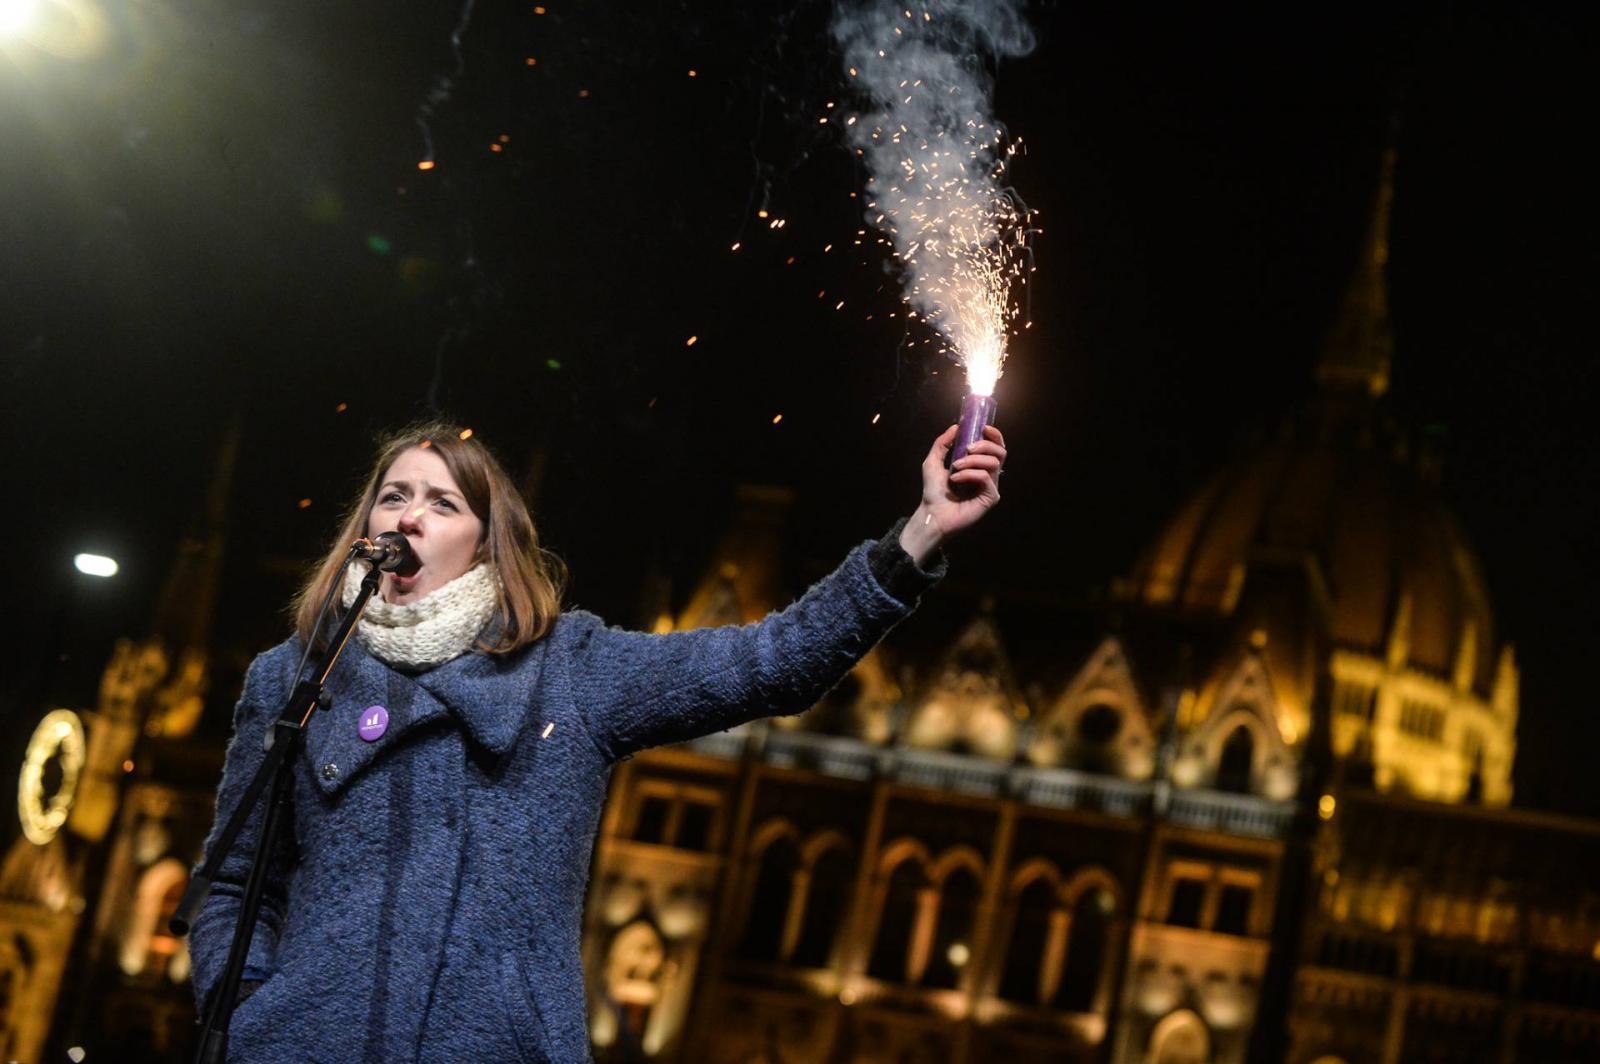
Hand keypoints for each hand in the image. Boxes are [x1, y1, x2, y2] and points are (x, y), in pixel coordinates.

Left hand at [898, 424, 1006, 565]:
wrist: (932, 513)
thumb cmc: (934, 491)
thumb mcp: (933, 461)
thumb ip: (943, 443)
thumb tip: (956, 427)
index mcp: (979, 465)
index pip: (996, 447)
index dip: (995, 435)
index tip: (983, 428)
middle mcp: (988, 475)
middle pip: (1000, 452)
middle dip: (984, 445)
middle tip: (967, 449)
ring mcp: (991, 487)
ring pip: (993, 463)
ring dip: (972, 461)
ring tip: (955, 467)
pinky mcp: (990, 498)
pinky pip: (986, 478)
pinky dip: (969, 474)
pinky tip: (955, 479)